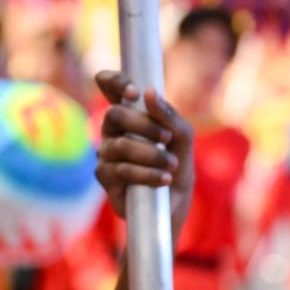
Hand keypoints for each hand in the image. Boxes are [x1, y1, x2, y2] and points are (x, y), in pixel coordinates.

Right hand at [94, 70, 194, 237]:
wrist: (173, 208)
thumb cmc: (177, 169)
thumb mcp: (184, 141)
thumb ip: (171, 117)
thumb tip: (148, 94)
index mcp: (131, 114)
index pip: (110, 85)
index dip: (114, 81)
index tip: (134, 92)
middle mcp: (114, 131)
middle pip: (114, 114)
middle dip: (144, 125)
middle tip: (166, 138)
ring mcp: (106, 153)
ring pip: (119, 145)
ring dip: (150, 154)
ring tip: (171, 165)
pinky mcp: (105, 177)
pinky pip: (121, 170)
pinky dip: (146, 174)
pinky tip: (163, 180)